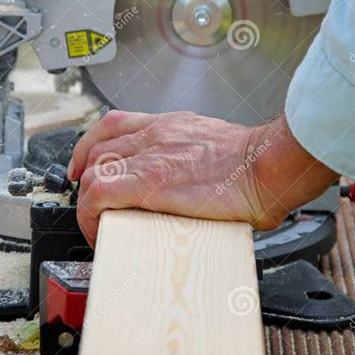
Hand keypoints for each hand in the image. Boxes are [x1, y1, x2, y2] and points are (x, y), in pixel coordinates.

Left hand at [68, 110, 337, 246]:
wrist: (268, 165)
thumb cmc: (256, 162)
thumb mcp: (217, 146)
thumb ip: (199, 158)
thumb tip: (203, 183)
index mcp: (171, 126)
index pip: (113, 125)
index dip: (90, 146)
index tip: (87, 166)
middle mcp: (155, 136)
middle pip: (97, 150)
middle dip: (86, 178)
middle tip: (92, 204)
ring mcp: (150, 158)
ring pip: (94, 172)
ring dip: (87, 201)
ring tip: (97, 224)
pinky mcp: (150, 183)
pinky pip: (101, 195)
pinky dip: (91, 214)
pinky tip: (98, 230)